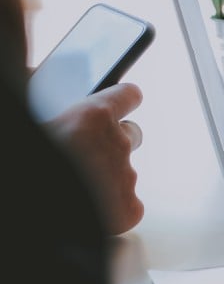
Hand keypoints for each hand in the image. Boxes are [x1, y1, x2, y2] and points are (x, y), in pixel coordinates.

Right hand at [44, 83, 145, 234]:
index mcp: (93, 117)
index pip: (127, 95)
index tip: (127, 98)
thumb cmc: (30, 158)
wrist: (36, 208)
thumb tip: (37, 73)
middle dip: (115, 140)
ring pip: (124, 173)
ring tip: (78, 186)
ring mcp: (126, 179)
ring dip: (107, 176)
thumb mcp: (29, 115)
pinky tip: (89, 209)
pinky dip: (113, 207)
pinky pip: (127, 205)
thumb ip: (38, 93)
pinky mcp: (129, 210)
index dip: (124, 98)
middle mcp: (118, 144)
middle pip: (132, 134)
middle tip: (90, 152)